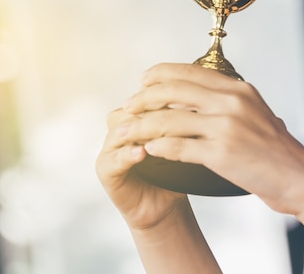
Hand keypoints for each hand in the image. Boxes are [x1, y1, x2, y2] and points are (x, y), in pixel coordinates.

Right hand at [95, 106, 187, 230]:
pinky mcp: (104, 168)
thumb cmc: (175, 172)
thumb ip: (183, 122)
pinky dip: (128, 154)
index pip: (146, 96)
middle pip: (131, 110)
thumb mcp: (183, 143)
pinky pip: (114, 158)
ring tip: (158, 134)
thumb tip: (199, 101)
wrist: (165, 207)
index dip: (164, 96)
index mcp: (137, 115)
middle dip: (152, 112)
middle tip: (175, 113)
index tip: (187, 99)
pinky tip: (141, 153)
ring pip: (120, 130)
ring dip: (139, 131)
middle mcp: (121, 126)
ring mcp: (110, 147)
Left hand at [121, 63, 303, 215]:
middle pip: (172, 90)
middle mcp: (230, 101)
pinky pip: (178, 147)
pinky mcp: (221, 153)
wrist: (301, 177)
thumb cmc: (275, 148)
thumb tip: (196, 92)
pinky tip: (147, 150)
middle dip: (143, 97)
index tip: (142, 81)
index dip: (159, 74)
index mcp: (236, 88)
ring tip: (126, 131)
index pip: (188, 71)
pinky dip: (158, 148)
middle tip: (128, 106)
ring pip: (169, 119)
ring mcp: (226, 127)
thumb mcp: (253, 111)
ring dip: (141, 125)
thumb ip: (227, 99)